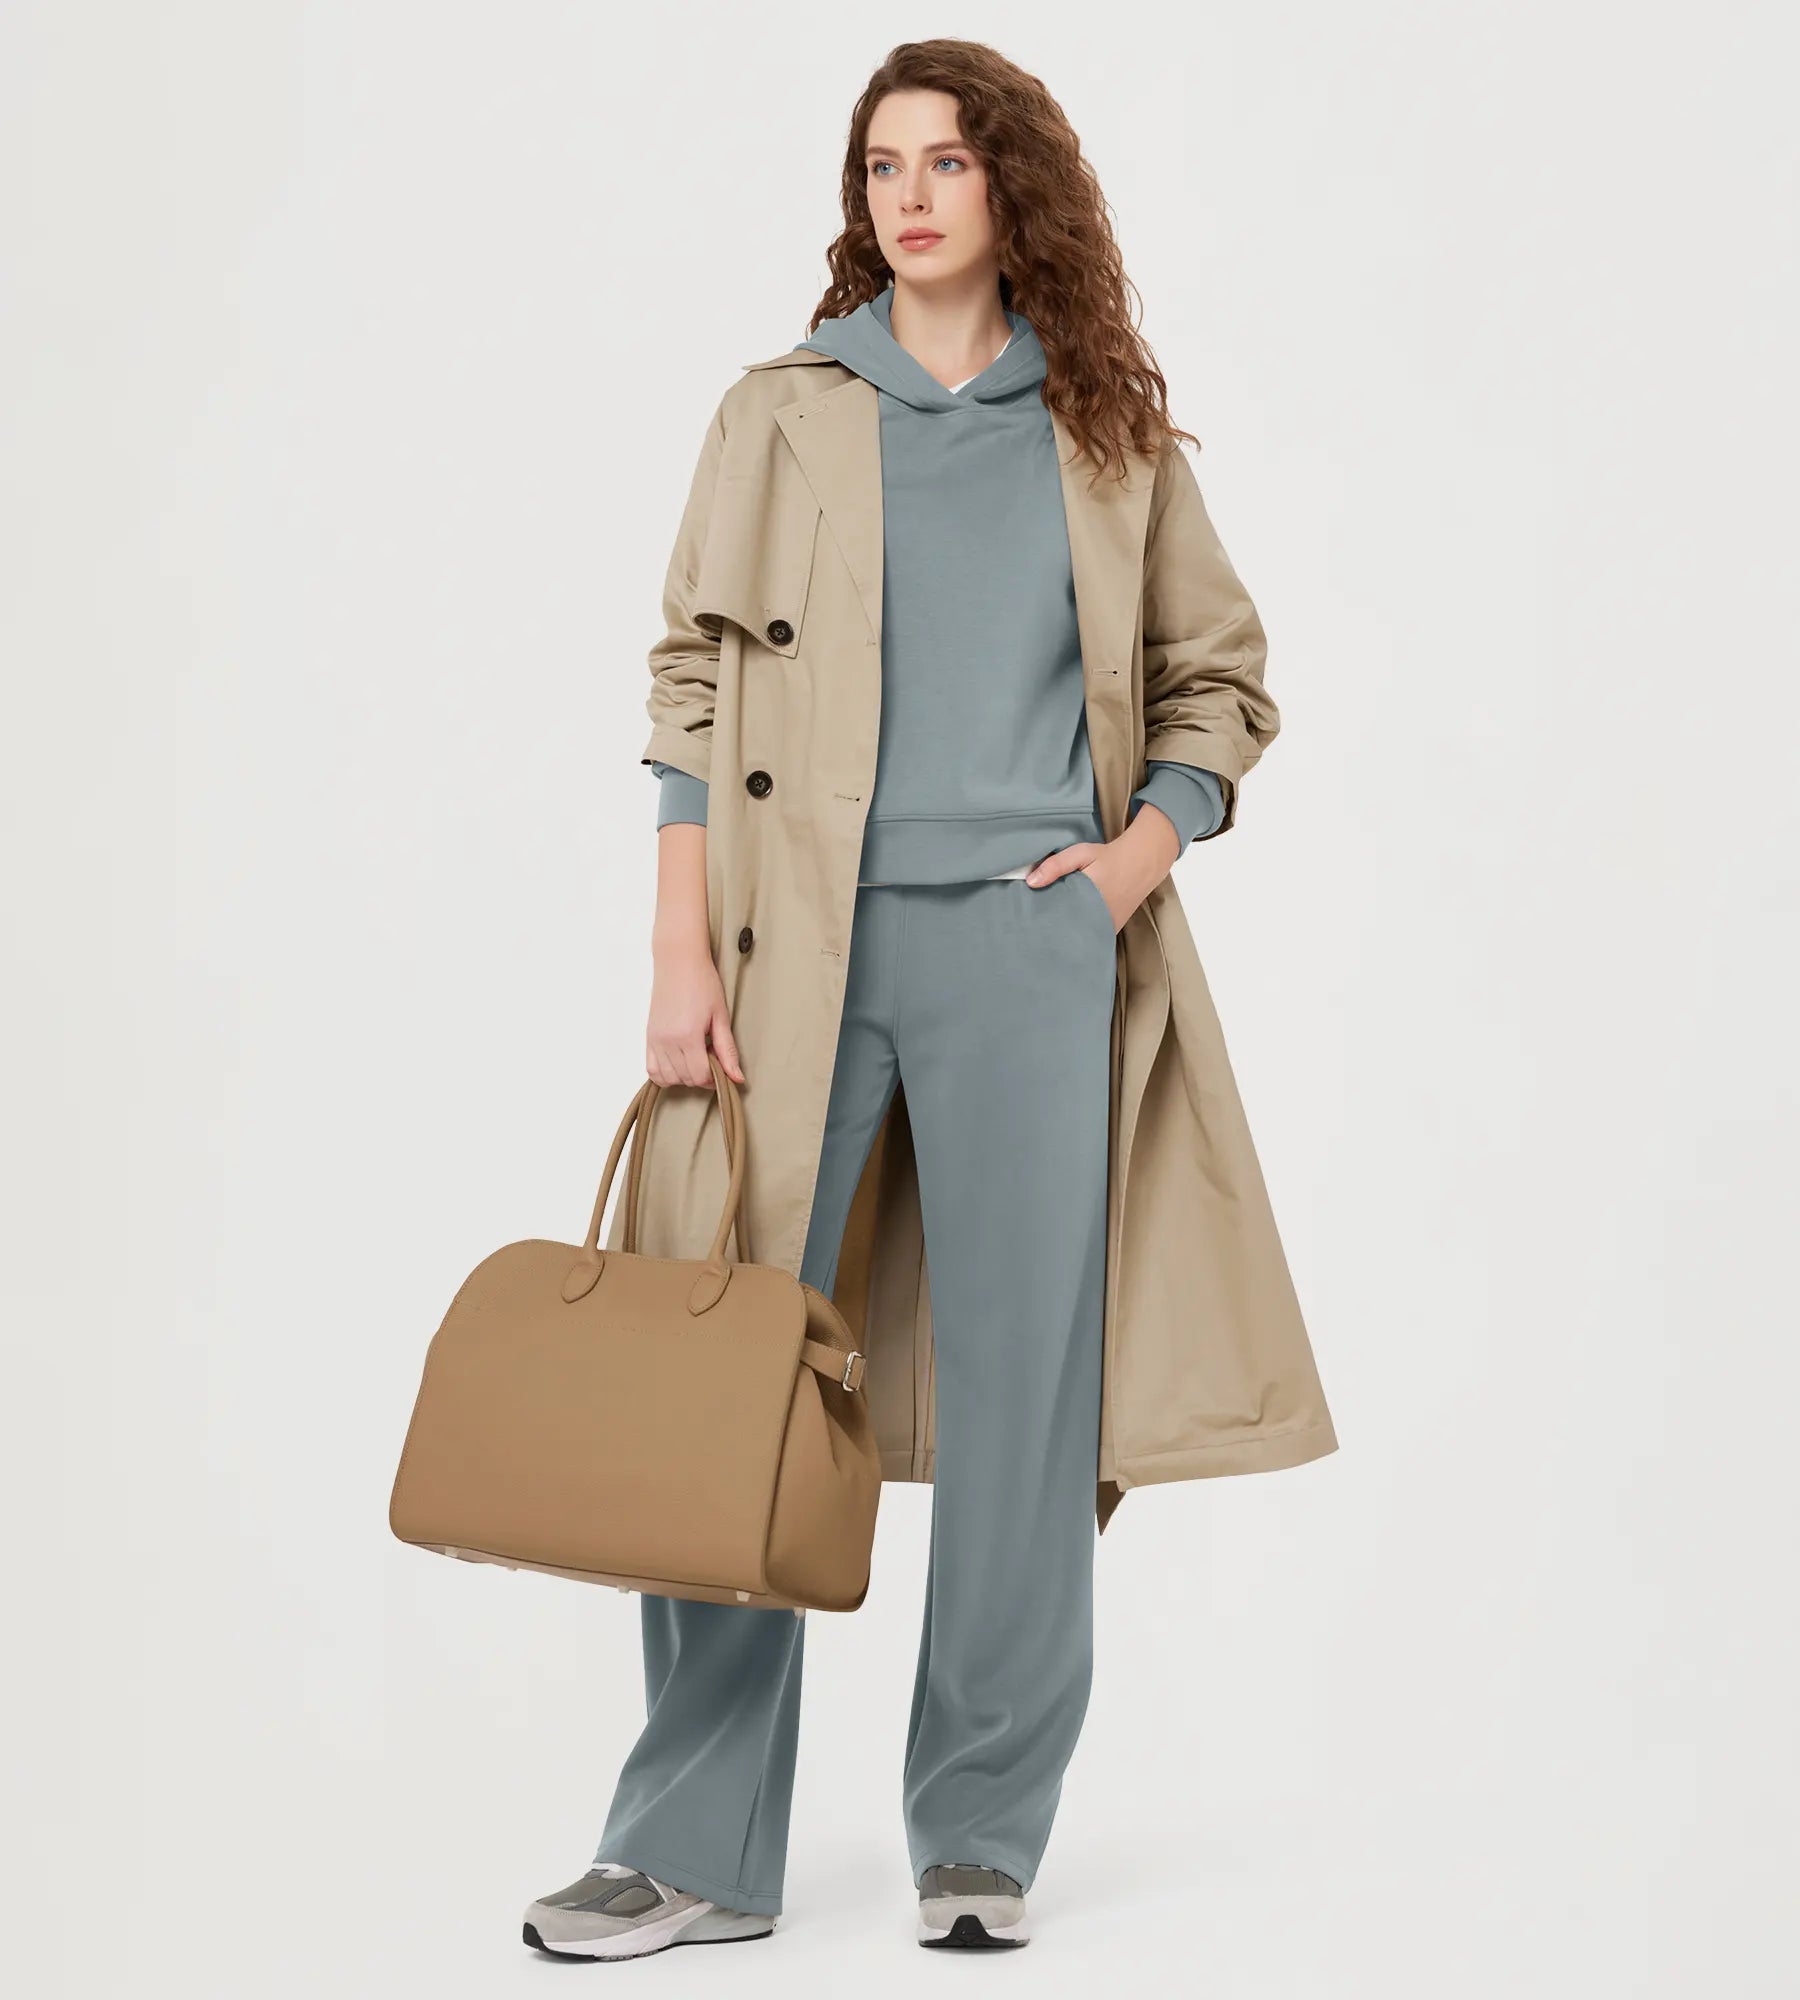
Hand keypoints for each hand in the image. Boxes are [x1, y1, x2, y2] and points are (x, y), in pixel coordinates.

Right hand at [646, 940, 744, 1089]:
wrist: (679, 962)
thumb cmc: (702, 983)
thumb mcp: (721, 1016)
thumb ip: (728, 1050)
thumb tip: (737, 1078)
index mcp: (687, 1036)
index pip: (699, 1076)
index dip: (714, 1077)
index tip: (721, 1065)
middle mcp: (667, 1041)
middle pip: (684, 1078)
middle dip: (701, 1075)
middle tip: (711, 1055)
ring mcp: (655, 1039)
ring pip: (667, 1077)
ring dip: (684, 1076)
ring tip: (695, 1057)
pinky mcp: (649, 1036)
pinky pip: (651, 1069)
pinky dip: (664, 1073)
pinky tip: (678, 1062)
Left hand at [1024, 807, 1179, 931]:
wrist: (1142, 863)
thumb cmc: (1108, 857)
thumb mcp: (1080, 853)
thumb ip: (1056, 866)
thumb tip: (1030, 883)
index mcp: (1086, 899)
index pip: (1057, 918)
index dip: (1043, 921)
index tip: (1030, 922)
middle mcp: (1098, 917)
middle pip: (1067, 931)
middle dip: (1052, 930)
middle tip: (1035, 930)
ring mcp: (1107, 926)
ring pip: (1080, 937)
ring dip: (1067, 935)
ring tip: (1049, 934)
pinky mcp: (1113, 929)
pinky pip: (1093, 937)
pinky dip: (1082, 936)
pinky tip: (1070, 933)